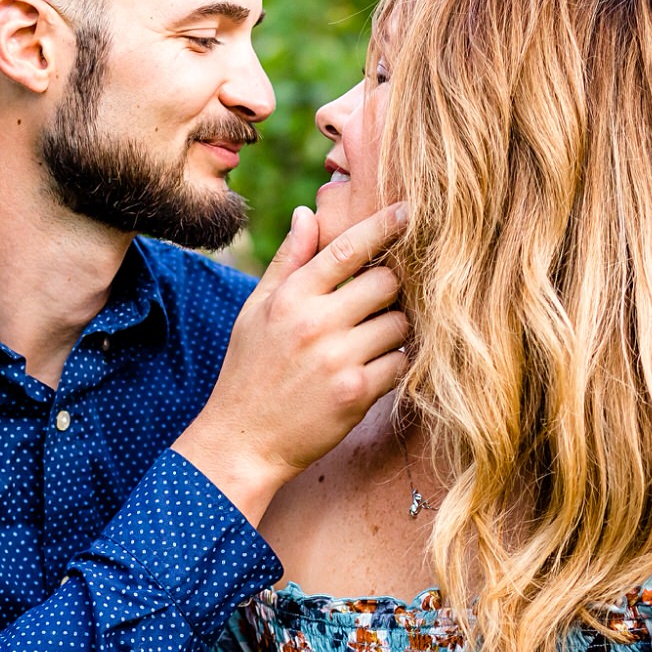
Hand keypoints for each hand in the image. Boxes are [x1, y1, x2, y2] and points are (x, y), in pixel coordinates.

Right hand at [173, 203, 408, 524]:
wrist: (243, 441)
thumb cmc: (249, 370)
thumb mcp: (256, 310)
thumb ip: (288, 261)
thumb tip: (308, 213)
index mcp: (290, 297)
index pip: (347, 248)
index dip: (383, 225)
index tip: (408, 211)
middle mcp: (315, 323)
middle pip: (385, 282)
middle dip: (389, 287)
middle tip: (377, 301)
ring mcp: (338, 359)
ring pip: (399, 323)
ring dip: (393, 328)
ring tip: (369, 341)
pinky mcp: (357, 394)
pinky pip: (399, 363)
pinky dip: (392, 364)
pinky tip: (370, 370)